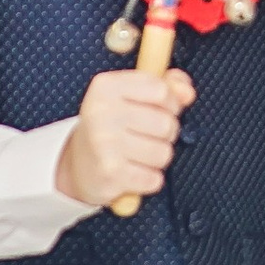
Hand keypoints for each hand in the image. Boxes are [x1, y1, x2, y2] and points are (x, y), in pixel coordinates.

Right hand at [56, 69, 196, 207]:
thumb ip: (166, 85)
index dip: (170, 103)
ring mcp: (104, 143)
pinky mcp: (110, 173)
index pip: (161, 90)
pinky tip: (133, 172)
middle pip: (166, 123)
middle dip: (166, 134)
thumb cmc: (112, 126)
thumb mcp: (132, 95)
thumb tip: (187, 92)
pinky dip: (149, 179)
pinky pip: (154, 179)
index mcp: (107, 86)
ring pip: (164, 153)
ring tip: (139, 154)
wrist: (77, 165)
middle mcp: (102, 112)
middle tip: (146, 136)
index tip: (159, 109)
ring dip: (158, 158)